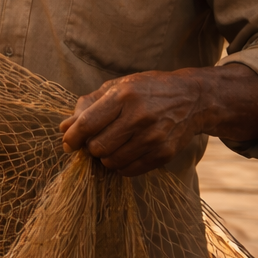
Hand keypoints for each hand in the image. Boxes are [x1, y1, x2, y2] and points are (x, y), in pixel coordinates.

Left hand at [60, 65, 257, 176]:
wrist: (192, 99)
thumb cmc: (147, 90)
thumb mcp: (117, 87)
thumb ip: (88, 105)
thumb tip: (64, 128)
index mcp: (123, 96)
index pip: (88, 124)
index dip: (72, 137)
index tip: (68, 143)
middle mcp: (139, 117)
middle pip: (97, 147)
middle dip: (90, 147)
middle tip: (94, 141)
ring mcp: (153, 137)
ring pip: (111, 161)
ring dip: (105, 157)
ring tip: (111, 145)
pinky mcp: (164, 154)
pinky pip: (129, 170)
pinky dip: (120, 165)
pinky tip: (124, 152)